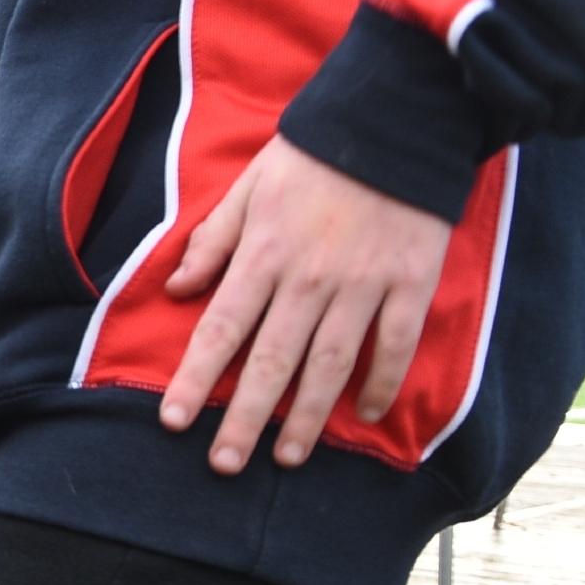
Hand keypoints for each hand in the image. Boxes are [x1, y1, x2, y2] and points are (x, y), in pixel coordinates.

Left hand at [159, 135, 454, 473]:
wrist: (396, 120)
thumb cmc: (312, 155)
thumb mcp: (248, 187)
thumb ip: (212, 241)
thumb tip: (176, 289)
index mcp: (263, 254)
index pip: (220, 329)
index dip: (195, 379)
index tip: (174, 421)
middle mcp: (308, 278)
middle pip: (271, 361)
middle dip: (245, 418)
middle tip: (225, 464)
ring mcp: (363, 283)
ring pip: (329, 364)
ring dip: (308, 416)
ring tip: (289, 457)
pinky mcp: (410, 282)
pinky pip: (394, 344)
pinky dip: (382, 382)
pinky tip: (368, 415)